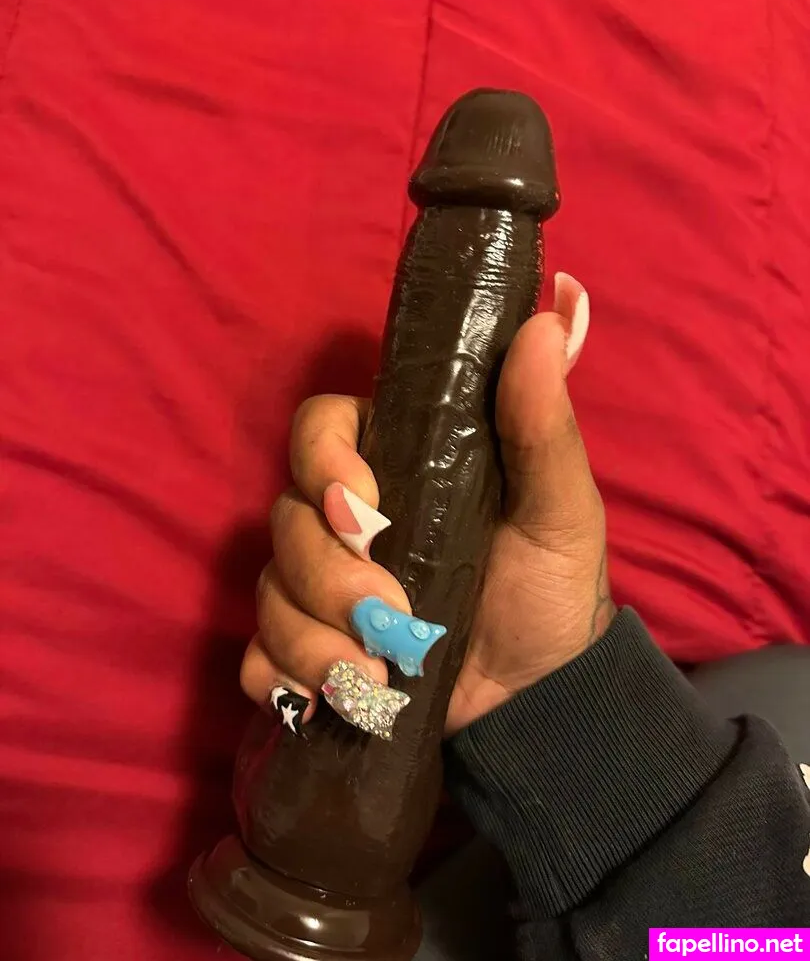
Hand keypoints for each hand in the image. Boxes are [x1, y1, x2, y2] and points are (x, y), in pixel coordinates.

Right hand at [241, 273, 614, 737]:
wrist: (541, 699)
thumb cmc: (550, 590)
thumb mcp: (560, 508)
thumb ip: (542, 426)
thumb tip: (541, 322)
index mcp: (396, 467)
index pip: (321, 430)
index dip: (323, 460)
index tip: (363, 506)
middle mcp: (348, 522)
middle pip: (286, 518)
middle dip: (326, 572)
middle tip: (386, 614)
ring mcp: (323, 589)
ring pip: (269, 590)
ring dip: (310, 636)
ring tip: (372, 674)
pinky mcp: (313, 652)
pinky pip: (261, 659)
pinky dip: (282, 679)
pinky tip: (326, 700)